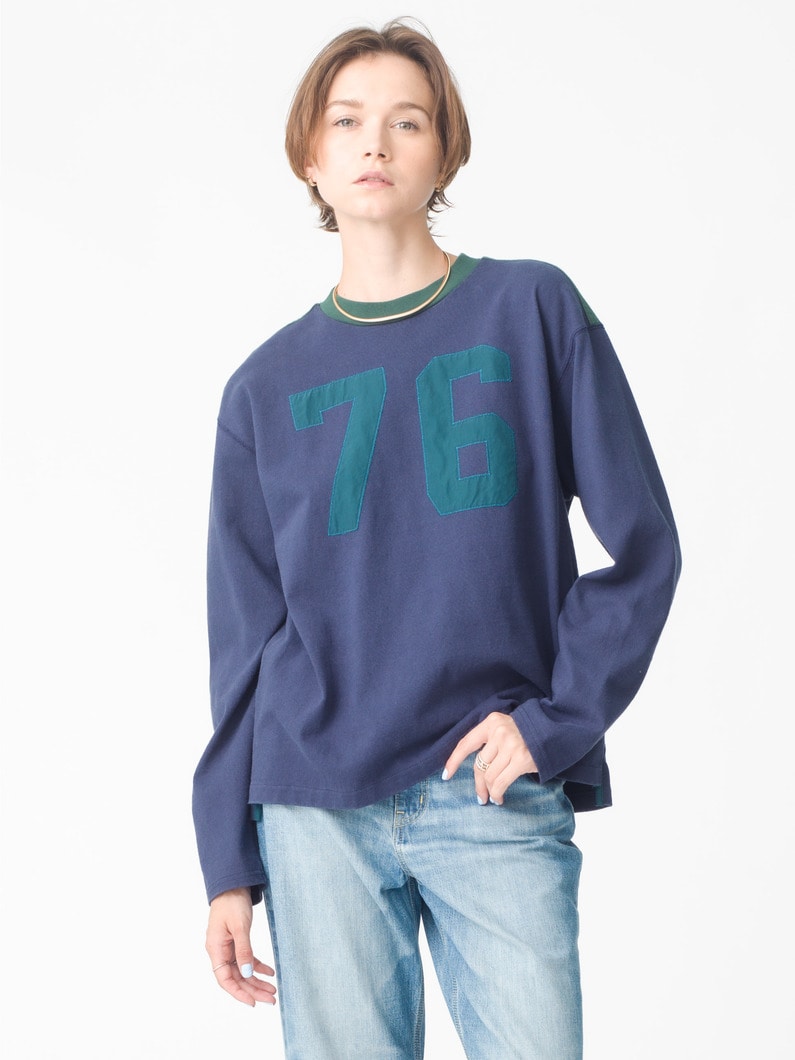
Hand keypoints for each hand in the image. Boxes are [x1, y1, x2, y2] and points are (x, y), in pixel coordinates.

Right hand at [206, 887, 276, 1006]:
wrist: (232, 883)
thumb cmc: (232, 902)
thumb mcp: (240, 926)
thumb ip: (243, 950)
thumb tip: (247, 973)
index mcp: (216, 949)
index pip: (225, 979)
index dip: (239, 993)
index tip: (253, 1002)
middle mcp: (220, 951)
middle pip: (236, 978)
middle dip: (253, 990)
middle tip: (271, 998)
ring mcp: (228, 947)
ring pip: (242, 970)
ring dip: (256, 980)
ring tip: (272, 989)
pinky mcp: (236, 941)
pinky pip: (247, 959)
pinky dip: (258, 966)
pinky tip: (270, 972)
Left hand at [443, 712, 537, 805]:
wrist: (553, 731)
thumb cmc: (526, 733)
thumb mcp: (504, 727)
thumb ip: (489, 740)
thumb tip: (475, 767)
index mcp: (491, 722)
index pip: (466, 743)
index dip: (454, 761)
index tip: (446, 775)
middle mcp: (499, 732)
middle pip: (479, 765)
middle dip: (478, 784)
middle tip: (480, 796)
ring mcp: (510, 745)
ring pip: (489, 776)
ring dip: (489, 791)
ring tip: (494, 797)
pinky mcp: (521, 759)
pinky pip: (501, 782)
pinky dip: (497, 793)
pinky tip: (499, 797)